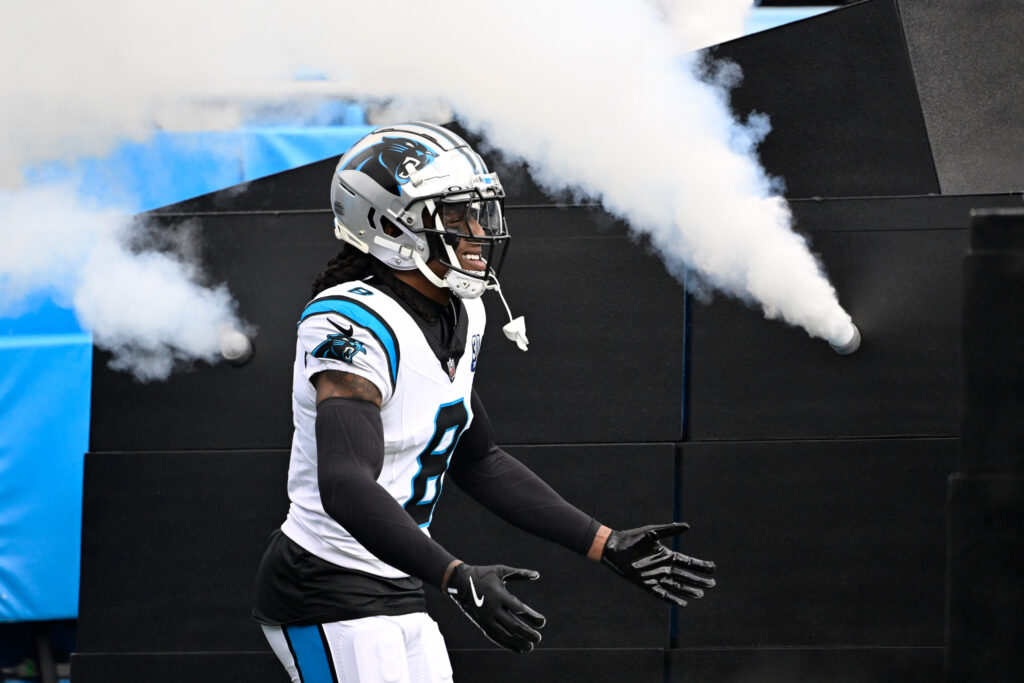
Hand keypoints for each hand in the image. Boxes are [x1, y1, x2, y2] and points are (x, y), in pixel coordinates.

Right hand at [446, 563, 545, 652]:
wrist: (460, 582)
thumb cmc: (484, 574)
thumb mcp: (501, 570)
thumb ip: (519, 573)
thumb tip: (537, 575)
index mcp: (499, 595)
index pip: (519, 610)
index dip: (532, 617)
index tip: (543, 622)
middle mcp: (493, 609)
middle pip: (513, 625)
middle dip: (527, 633)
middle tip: (539, 638)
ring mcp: (486, 618)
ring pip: (504, 634)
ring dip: (518, 642)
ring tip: (530, 647)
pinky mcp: (482, 624)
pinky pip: (495, 637)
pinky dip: (507, 644)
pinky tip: (518, 649)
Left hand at [601, 522, 715, 606]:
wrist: (614, 547)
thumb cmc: (633, 538)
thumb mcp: (653, 532)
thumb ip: (670, 530)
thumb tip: (688, 526)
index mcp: (667, 555)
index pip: (688, 562)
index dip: (700, 565)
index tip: (713, 568)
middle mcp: (663, 567)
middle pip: (685, 576)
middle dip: (699, 580)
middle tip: (712, 584)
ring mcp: (656, 577)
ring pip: (676, 586)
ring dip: (688, 590)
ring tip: (701, 594)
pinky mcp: (646, 584)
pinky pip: (662, 593)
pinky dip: (672, 598)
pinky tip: (683, 603)